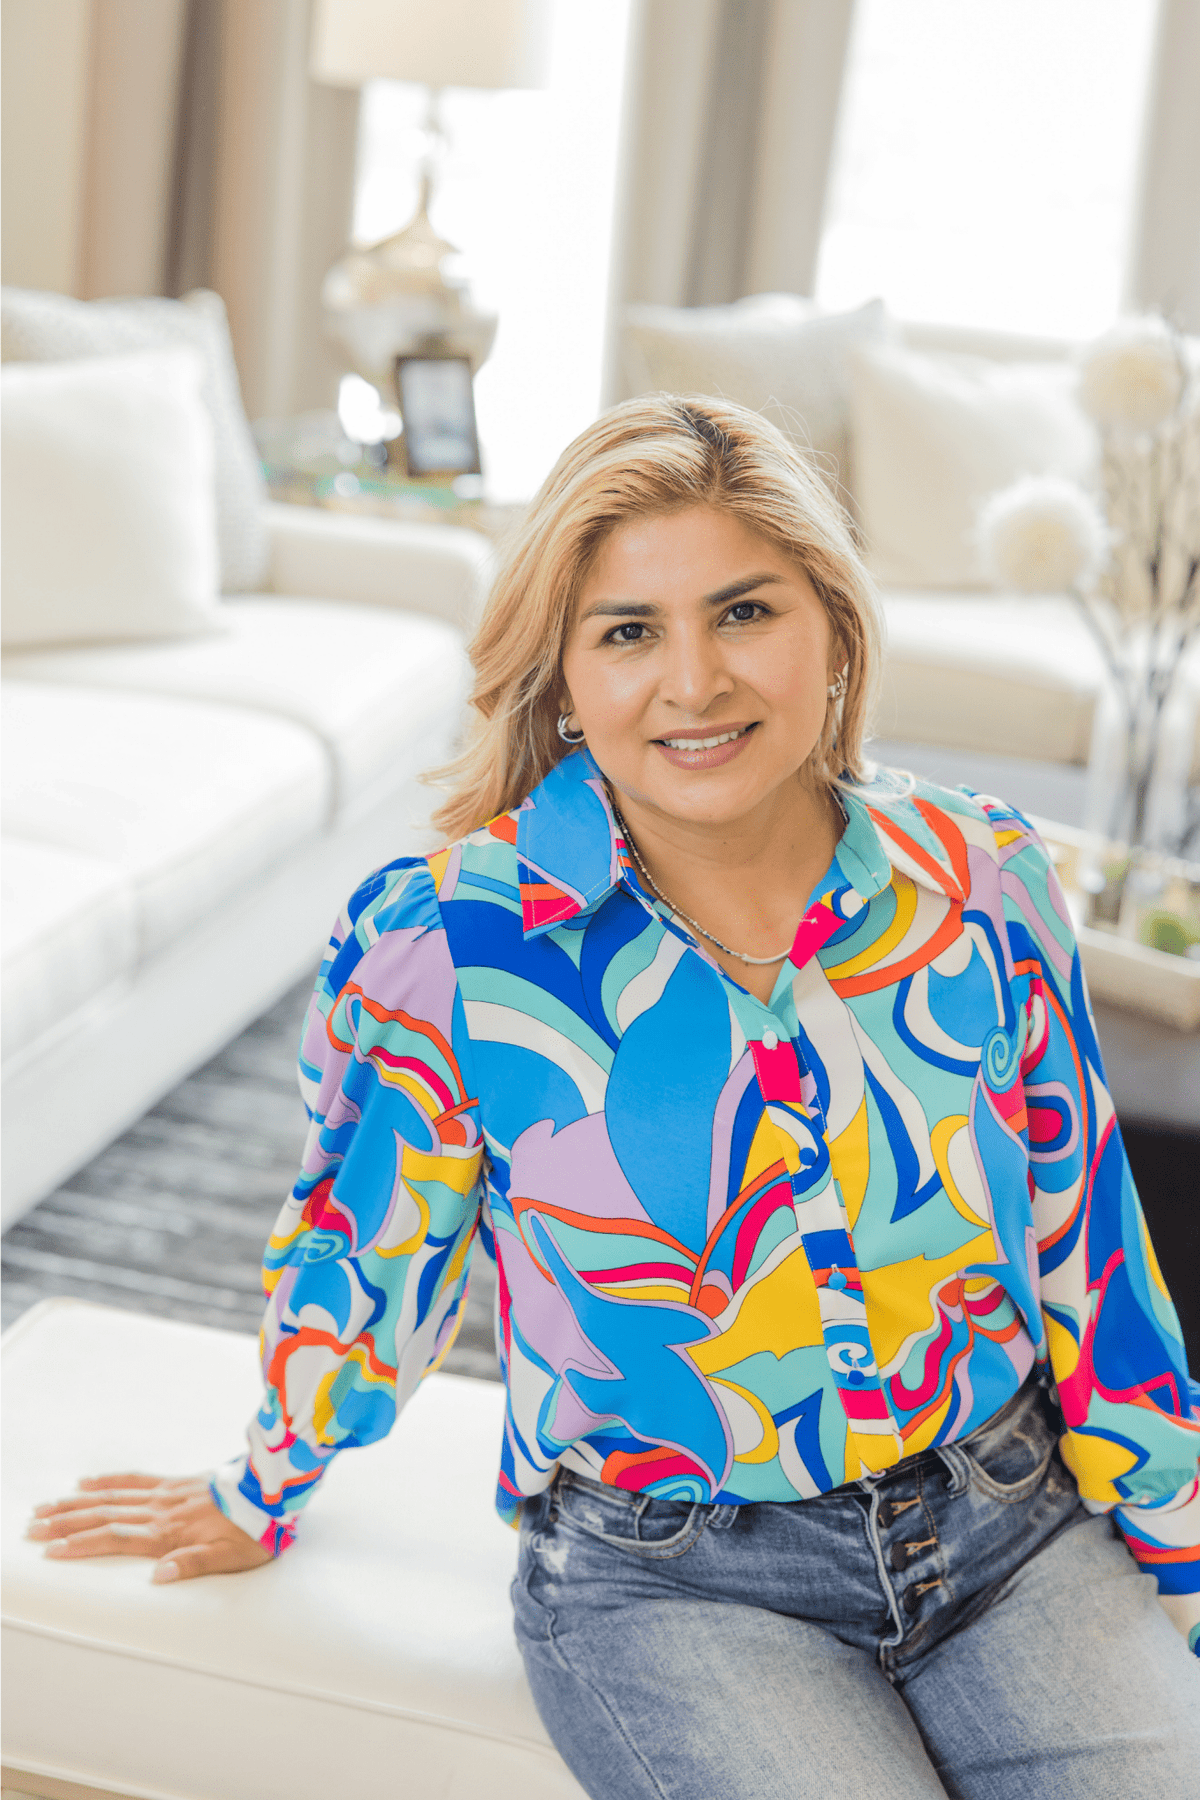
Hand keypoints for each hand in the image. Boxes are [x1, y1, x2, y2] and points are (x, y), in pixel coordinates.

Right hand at [25, 1473, 273, 1581]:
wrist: (275, 1489)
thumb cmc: (255, 1530)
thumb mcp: (231, 1558)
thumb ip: (193, 1565)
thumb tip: (156, 1578)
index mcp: (171, 1532)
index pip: (117, 1538)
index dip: (83, 1544)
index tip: (51, 1549)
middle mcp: (162, 1510)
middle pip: (105, 1515)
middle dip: (66, 1522)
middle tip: (31, 1527)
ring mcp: (167, 1493)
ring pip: (112, 1496)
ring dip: (77, 1502)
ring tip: (46, 1507)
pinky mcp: (176, 1482)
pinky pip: (135, 1479)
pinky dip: (108, 1480)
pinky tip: (88, 1482)